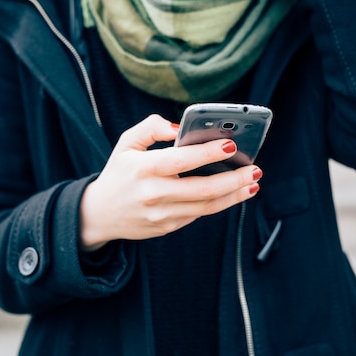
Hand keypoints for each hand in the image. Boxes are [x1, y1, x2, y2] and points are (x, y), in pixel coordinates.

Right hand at [79, 114, 261, 250]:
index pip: (182, 160)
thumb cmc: (118, 173)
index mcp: (143, 169)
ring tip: (253, 183)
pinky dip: (219, 204)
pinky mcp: (167, 227)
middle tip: (256, 169)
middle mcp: (153, 194)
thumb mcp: (126, 143)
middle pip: (202, 189)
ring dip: (234, 195)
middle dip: (234, 179)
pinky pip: (198, 215)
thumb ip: (150, 127)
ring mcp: (161, 214)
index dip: (209, 153)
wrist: (99, 214)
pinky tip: (234, 193)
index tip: (232, 145)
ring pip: (206, 206)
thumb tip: (180, 127)